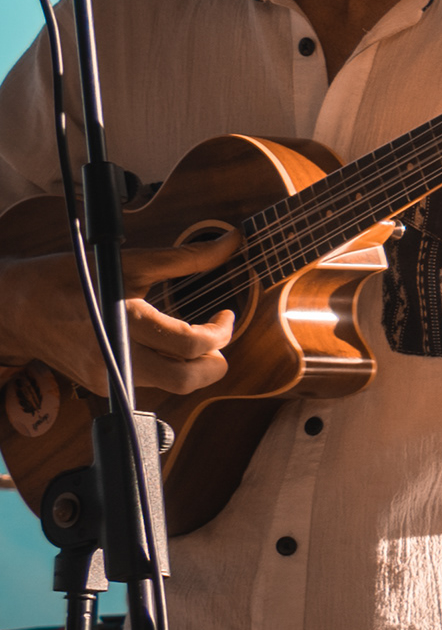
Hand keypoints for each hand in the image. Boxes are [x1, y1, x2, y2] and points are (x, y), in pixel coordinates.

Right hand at [0, 235, 234, 399]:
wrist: (14, 307)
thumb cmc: (67, 279)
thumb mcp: (127, 262)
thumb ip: (185, 257)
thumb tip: (232, 241)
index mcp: (124, 323)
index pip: (192, 344)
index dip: (222, 332)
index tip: (226, 316)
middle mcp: (115, 358)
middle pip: (188, 380)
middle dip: (214, 361)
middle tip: (216, 335)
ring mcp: (106, 378)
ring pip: (170, 387)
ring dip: (191, 366)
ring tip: (190, 336)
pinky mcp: (100, 387)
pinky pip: (148, 385)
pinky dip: (165, 369)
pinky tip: (161, 346)